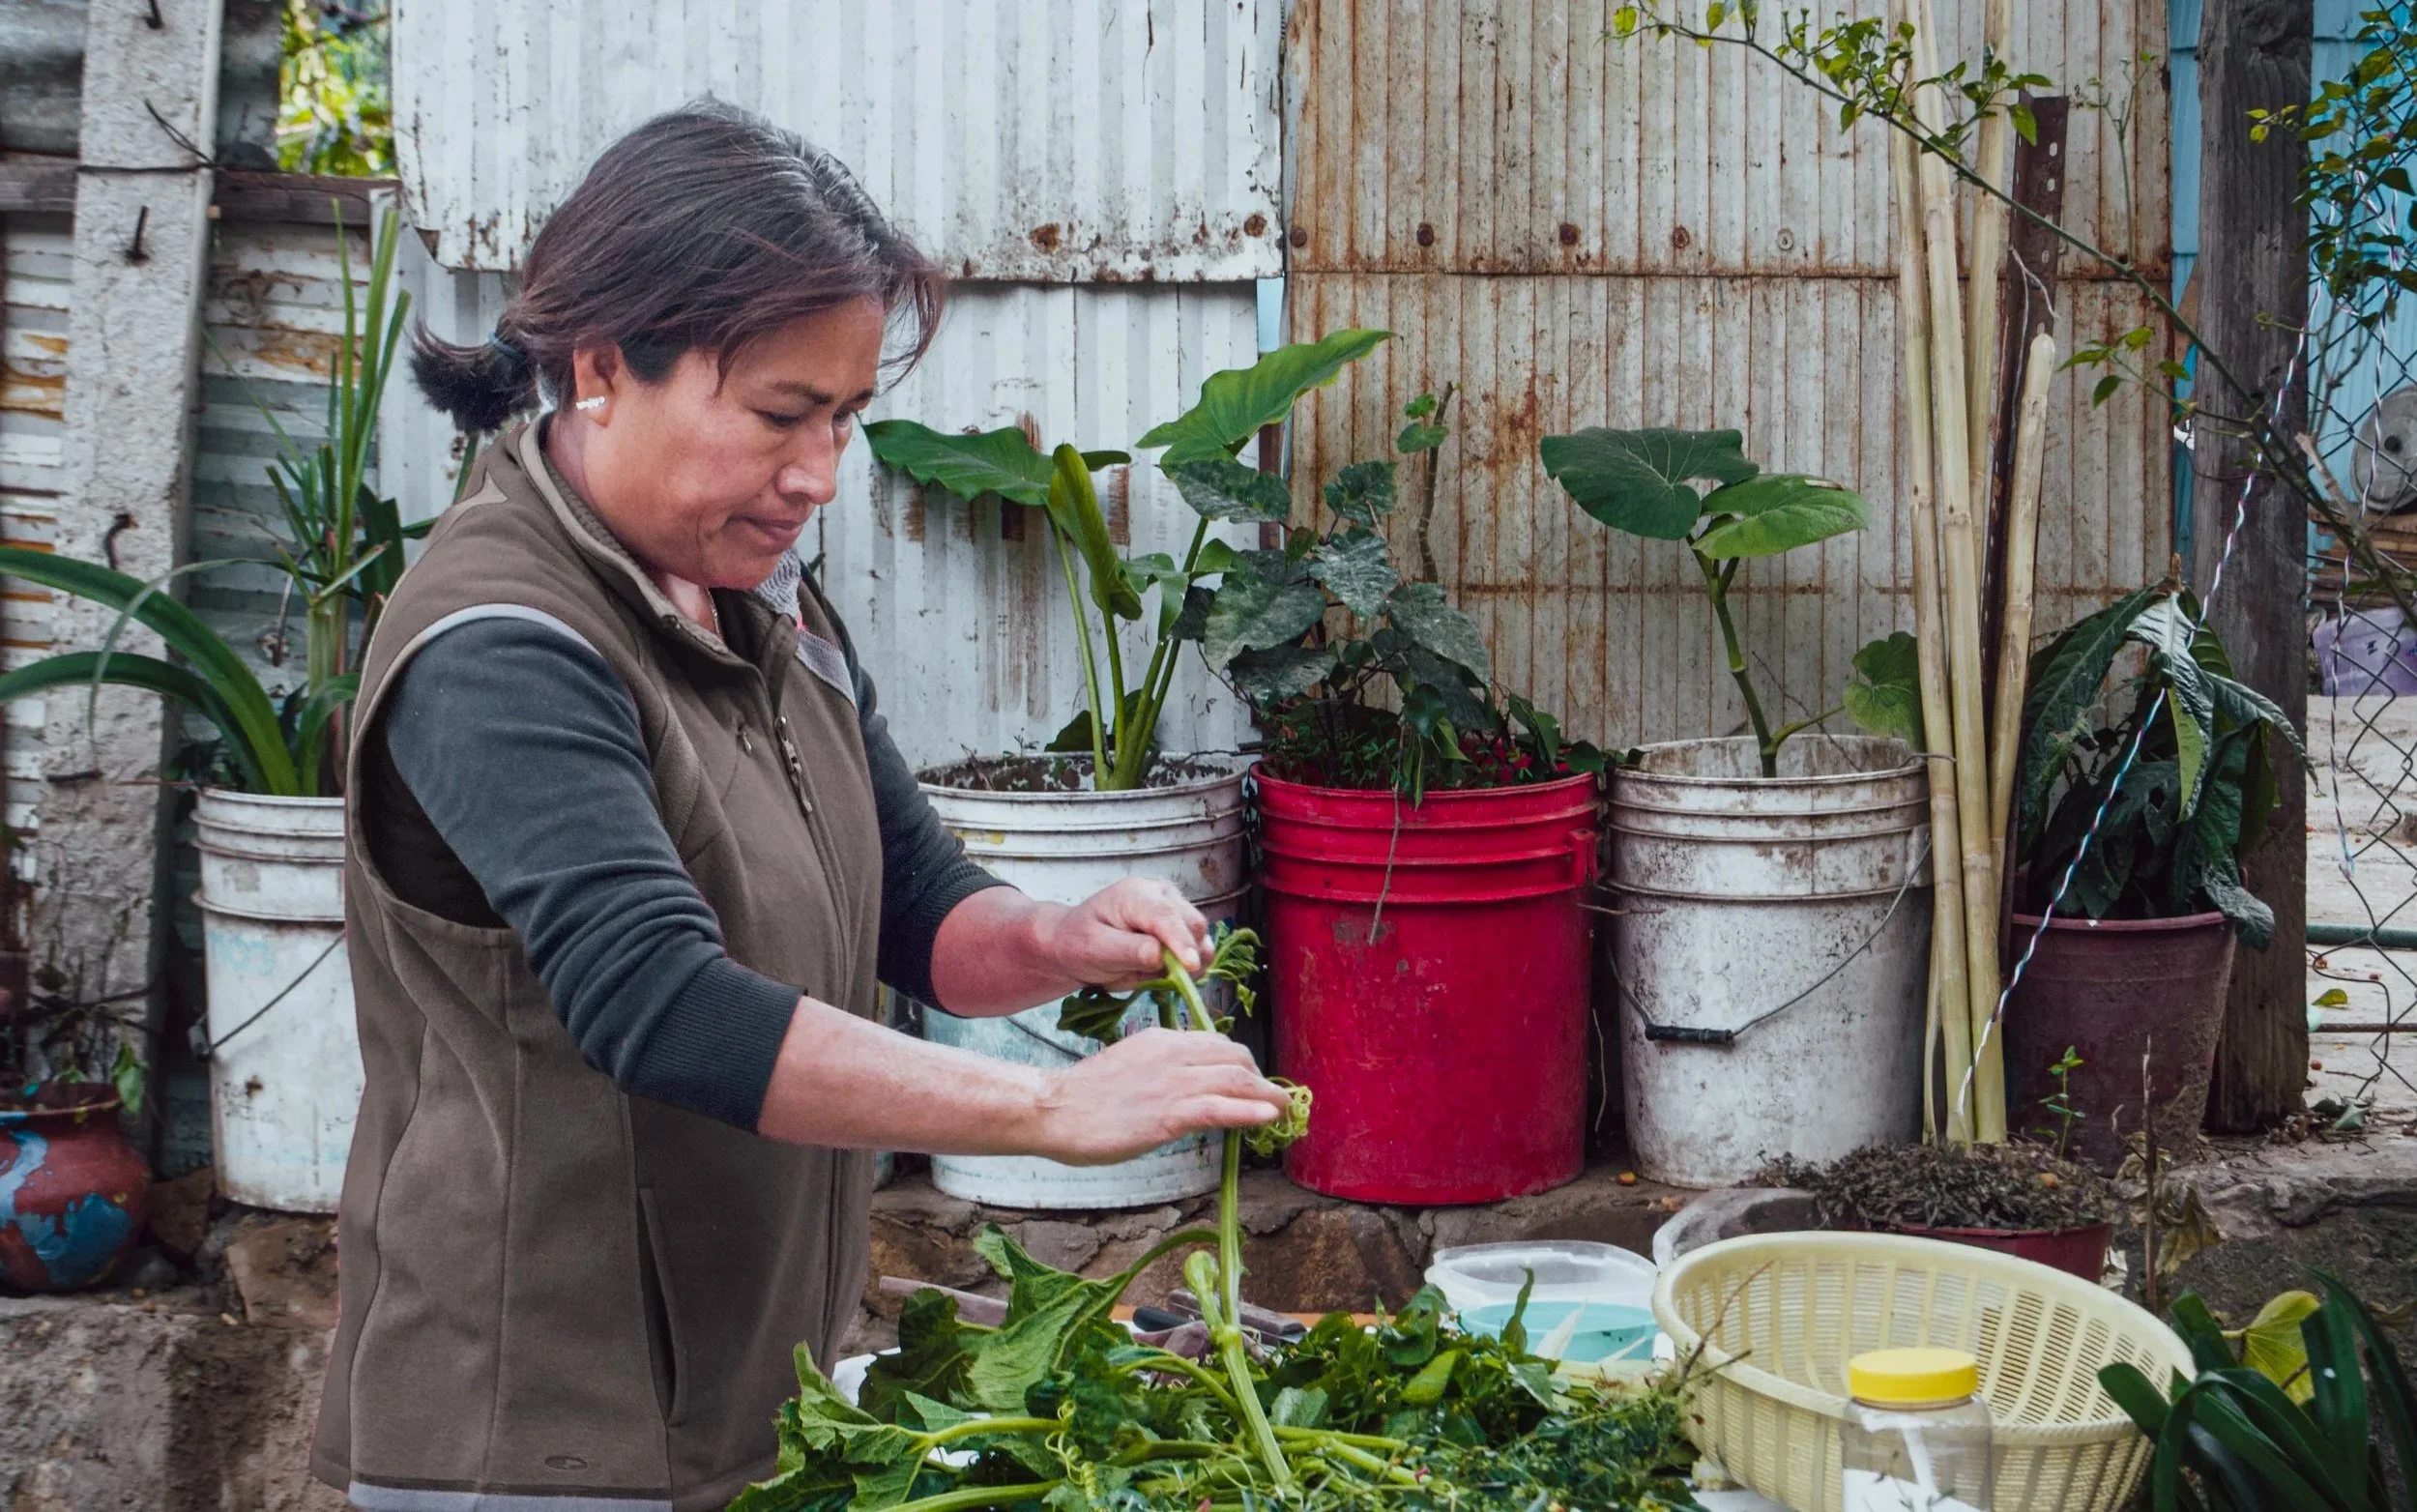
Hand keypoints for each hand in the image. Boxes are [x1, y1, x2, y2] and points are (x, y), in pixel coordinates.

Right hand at [1030, 1027, 1290, 1164]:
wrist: (1054, 1109)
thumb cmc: (1086, 1097)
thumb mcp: (1131, 1068)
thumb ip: (1161, 1071)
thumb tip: (1187, 1088)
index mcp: (1162, 1039)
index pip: (1216, 1044)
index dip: (1241, 1065)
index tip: (1253, 1083)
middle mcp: (1173, 1052)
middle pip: (1234, 1057)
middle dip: (1258, 1079)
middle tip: (1271, 1099)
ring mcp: (1172, 1081)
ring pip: (1236, 1080)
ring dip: (1266, 1095)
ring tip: (1283, 1109)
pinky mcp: (1168, 1112)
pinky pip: (1221, 1108)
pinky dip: (1250, 1111)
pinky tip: (1269, 1117)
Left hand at [1039, 877, 1209, 987]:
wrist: (1075, 942)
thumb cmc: (1079, 943)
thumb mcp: (1095, 949)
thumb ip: (1129, 951)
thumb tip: (1161, 955)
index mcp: (1135, 894)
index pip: (1167, 916)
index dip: (1182, 942)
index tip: (1192, 967)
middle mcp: (1161, 893)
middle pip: (1193, 926)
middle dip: (1182, 957)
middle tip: (1148, 977)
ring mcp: (1175, 907)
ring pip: (1200, 940)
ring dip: (1181, 964)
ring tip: (1144, 971)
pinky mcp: (1181, 924)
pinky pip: (1196, 950)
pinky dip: (1182, 966)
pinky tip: (1156, 969)